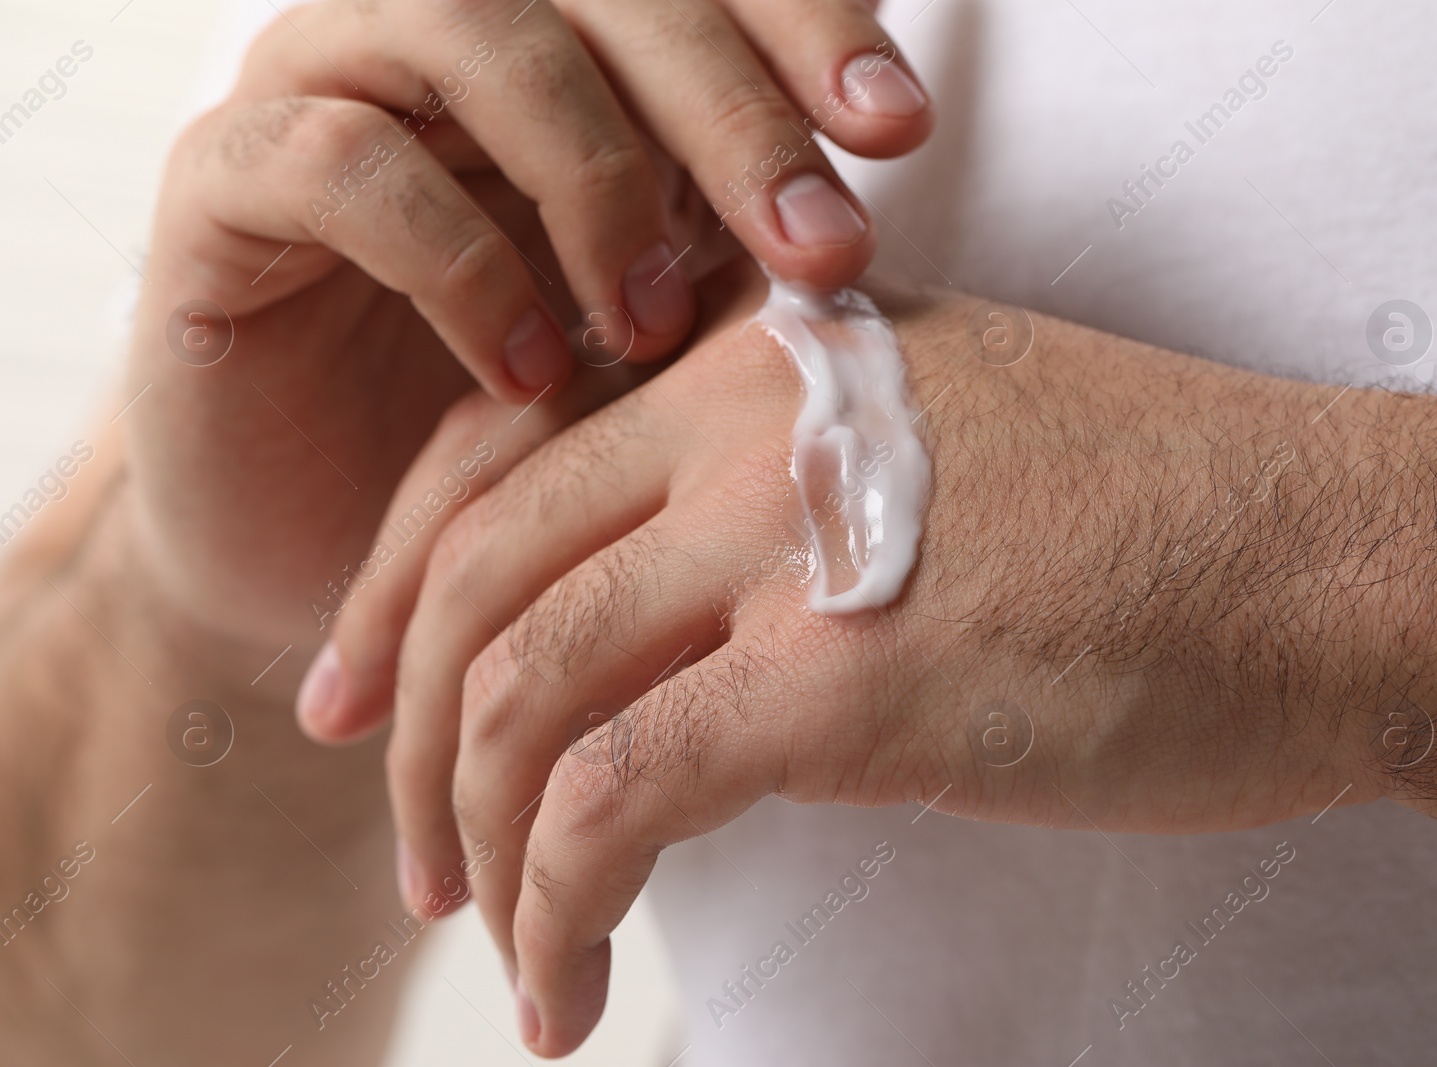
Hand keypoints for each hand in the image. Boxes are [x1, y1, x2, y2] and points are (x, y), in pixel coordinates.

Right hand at [125, 0, 932, 651]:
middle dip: (730, 108)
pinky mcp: (219, 185)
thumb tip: (869, 216)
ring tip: (654, 325)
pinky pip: (336, 160)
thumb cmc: (521, 436)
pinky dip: (457, 262)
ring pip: (467, 29)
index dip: (801, 24)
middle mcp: (440, 39)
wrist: (339, 545)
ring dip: (594, 174)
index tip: (897, 129)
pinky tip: (533, 374)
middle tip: (820, 244)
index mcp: (561, 52)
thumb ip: (736, 243)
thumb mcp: (659, 332)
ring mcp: (320, 90)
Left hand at [314, 260, 1388, 1053]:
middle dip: (415, 738)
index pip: (495, 460)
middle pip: (477, 579)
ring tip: (512, 954)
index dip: (394, 593)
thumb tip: (672, 613)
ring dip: (484, 848)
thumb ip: (784, 482)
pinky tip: (575, 992)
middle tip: (416, 857)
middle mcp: (741, 418)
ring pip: (524, 695)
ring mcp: (786, 541)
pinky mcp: (842, 678)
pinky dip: (562, 911)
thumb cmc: (1159, 518)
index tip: (361, 707)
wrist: (1333, 562)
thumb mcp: (934, 436)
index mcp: (757, 355)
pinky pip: (618, 803)